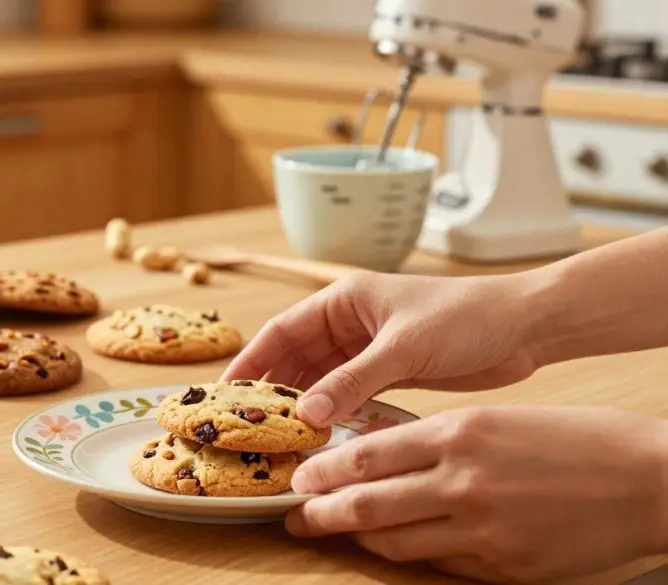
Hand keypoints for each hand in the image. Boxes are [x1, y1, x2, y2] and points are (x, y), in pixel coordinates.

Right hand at [220, 272, 542, 427]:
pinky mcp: (390, 372)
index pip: (283, 329)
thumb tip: (306, 414)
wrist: (525, 327)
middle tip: (245, 422)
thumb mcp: (403, 347)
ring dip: (301, 405)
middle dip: (271, 388)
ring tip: (277, 436)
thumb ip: (354, 380)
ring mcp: (369, 349)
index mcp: (345, 299)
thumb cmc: (467, 317)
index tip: (226, 390)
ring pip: (320, 379)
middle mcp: (350, 322)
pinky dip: (333, 414)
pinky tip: (320, 436)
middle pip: (296, 357)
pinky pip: (348, 395)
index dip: (252, 359)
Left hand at [286, 405, 667, 582]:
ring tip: (337, 534)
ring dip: (358, 540)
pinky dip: (412, 555)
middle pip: (367, 505)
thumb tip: (380, 452)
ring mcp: (481, 529)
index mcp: (460, 434)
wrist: (648, 479)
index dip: (325, 470)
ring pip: (394, 542)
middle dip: (321, 513)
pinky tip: (397, 549)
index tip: (301, 477)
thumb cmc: (575, 439)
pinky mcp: (502, 567)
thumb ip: (437, 439)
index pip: (368, 455)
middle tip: (297, 516)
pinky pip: (438, 565)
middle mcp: (462, 481)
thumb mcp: (496, 421)